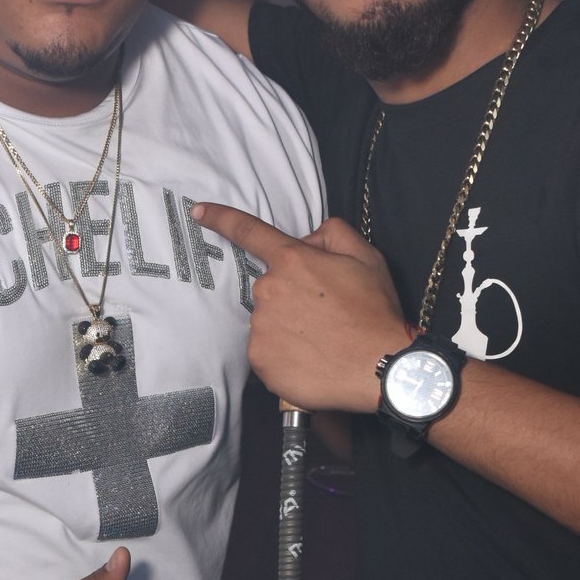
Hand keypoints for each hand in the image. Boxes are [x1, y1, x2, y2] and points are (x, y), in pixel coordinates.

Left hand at [191, 204, 409, 412]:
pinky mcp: (260, 359)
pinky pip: (266, 352)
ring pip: (268, 322)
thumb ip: (332, 233)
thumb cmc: (375, 313)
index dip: (221, 218)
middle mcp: (269, 290)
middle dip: (291, 298)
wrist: (380, 367)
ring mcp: (261, 326)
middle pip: (270, 289)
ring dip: (288, 329)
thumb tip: (307, 240)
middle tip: (325, 316)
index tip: (198, 211)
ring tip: (321, 342)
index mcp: (293, 260)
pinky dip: (284, 356)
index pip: (249, 232)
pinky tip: (310, 360)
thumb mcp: (366, 256)